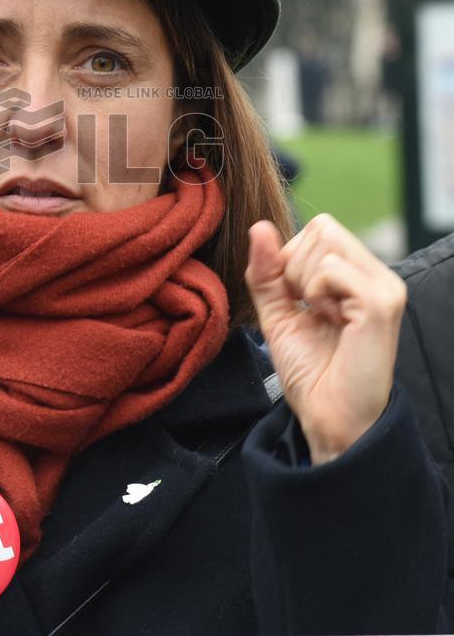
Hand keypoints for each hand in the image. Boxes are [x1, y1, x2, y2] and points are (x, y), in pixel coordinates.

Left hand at [244, 214, 407, 463]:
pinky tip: (332, 322)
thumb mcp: (277, 312)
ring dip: (305, 282)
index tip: (301, 302)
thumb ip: (266, 270)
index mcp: (360, 274)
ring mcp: (383, 286)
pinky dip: (316, 293)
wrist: (327, 417)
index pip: (320, 228)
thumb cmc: (310, 370)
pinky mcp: (380, 302)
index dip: (292, 259)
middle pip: (322, 228)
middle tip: (311, 310)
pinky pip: (331, 269)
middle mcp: (378, 275)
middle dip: (296, 268)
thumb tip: (259, 225)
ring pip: (326, 241)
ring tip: (323, 317)